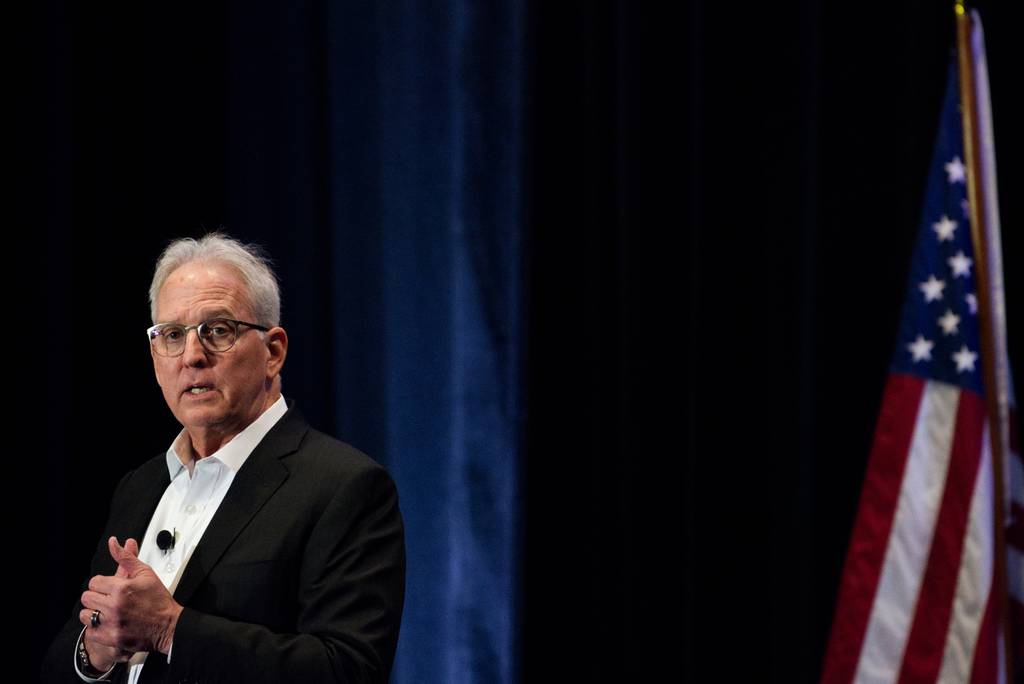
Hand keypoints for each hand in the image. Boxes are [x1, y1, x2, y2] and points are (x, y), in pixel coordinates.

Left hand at [79, 537, 183, 656]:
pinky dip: (97, 629)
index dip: (102, 584)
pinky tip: (108, 624)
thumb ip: (126, 557)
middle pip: (87, 598)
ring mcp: (112, 623)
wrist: (169, 625)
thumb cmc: (158, 599)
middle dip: (97, 597)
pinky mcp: (112, 638)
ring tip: (106, 612)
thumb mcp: (145, 573)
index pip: (94, 582)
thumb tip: (114, 542)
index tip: (109, 588)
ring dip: (94, 613)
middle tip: (108, 600)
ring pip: (85, 615)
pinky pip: (90, 632)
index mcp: (122, 588)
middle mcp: (115, 605)